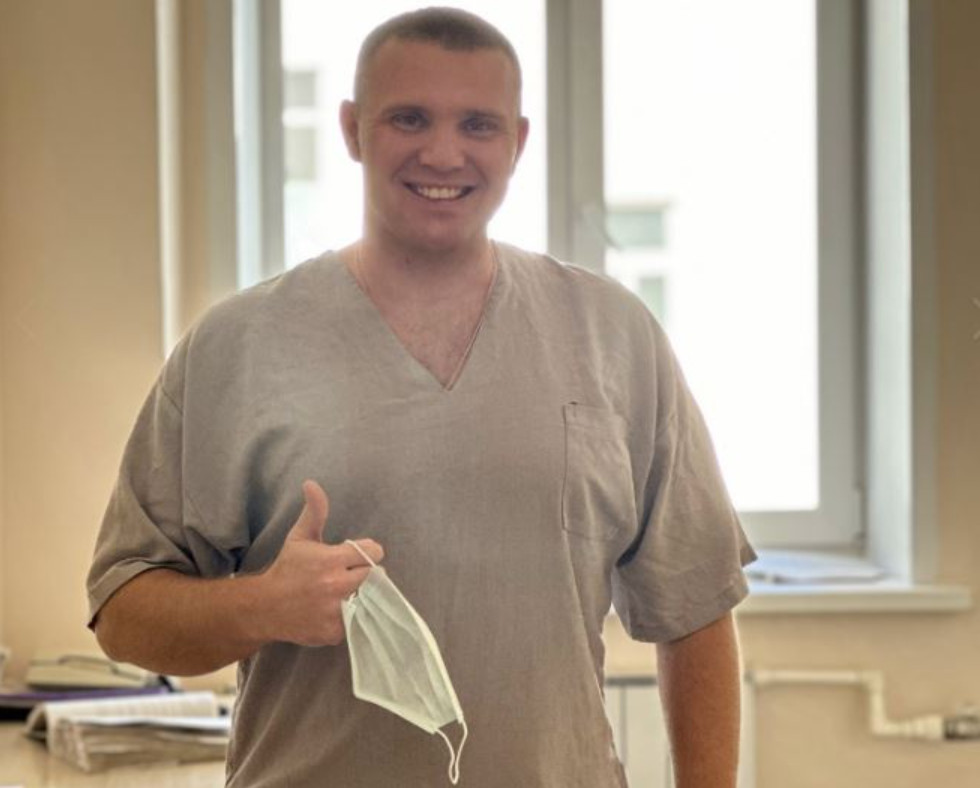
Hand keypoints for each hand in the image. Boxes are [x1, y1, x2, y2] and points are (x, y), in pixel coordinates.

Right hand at [258, 480, 382, 646]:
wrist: (265, 608)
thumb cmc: (287, 569)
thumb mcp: (300, 537)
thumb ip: (314, 511)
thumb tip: (312, 483)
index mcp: (331, 560)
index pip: (372, 552)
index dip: (368, 551)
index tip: (358, 553)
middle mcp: (336, 586)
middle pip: (373, 576)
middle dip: (365, 572)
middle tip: (351, 572)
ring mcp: (336, 612)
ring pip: (368, 599)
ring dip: (361, 594)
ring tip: (345, 590)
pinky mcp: (335, 632)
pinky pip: (356, 621)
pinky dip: (351, 616)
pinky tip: (336, 608)